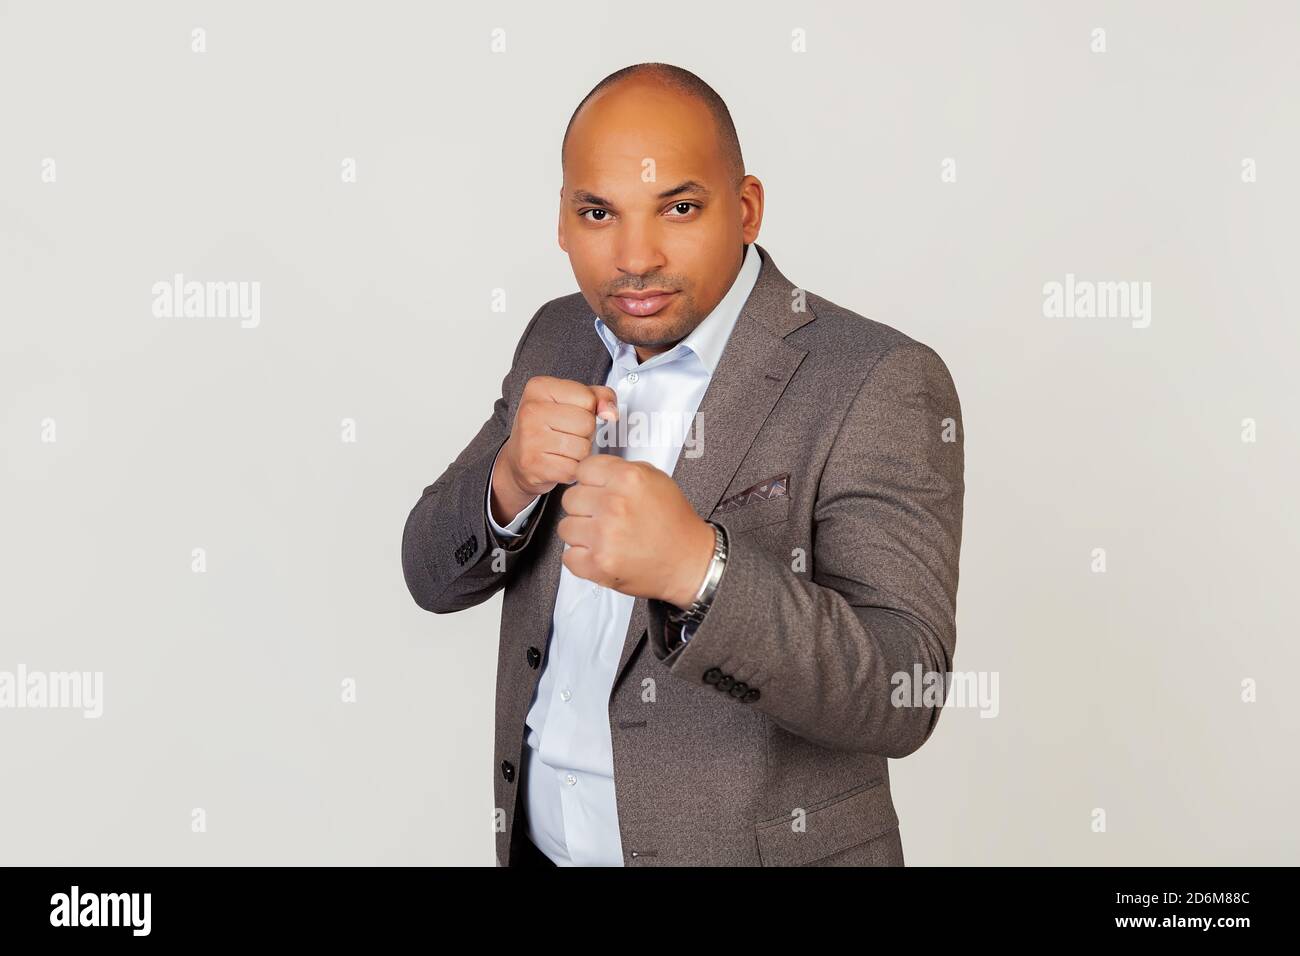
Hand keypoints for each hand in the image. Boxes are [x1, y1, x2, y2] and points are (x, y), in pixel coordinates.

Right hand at [490, 376, 618, 524]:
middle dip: (584, 433)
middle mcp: (530, 410)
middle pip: (587, 424)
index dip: (587, 411)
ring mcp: (530, 438)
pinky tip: (557, 463)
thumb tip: (611, 413)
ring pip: (583, 448)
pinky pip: (573, 468)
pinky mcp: (533, 464)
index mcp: (539, 387)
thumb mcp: (570, 401)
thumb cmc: (547, 428)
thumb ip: (598, 397)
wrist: (517, 460)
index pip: (588, 398)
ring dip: (579, 454)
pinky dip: (571, 470)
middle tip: (566, 435)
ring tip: (562, 450)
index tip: (570, 415)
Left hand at [557, 454, 715, 607]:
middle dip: (585, 508)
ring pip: (565, 527)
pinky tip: (600, 552)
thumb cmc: (674, 524)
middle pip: (570, 498)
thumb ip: (622, 469)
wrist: (689, 562)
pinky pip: (568, 556)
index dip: (589, 481)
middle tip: (604, 516)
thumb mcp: (656, 479)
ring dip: (581, 533)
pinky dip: (581, 558)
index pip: (583, 470)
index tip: (596, 490)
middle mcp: (614, 505)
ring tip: (603, 536)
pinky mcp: (598, 564)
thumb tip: (593, 471)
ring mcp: (604, 536)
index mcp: (628, 479)